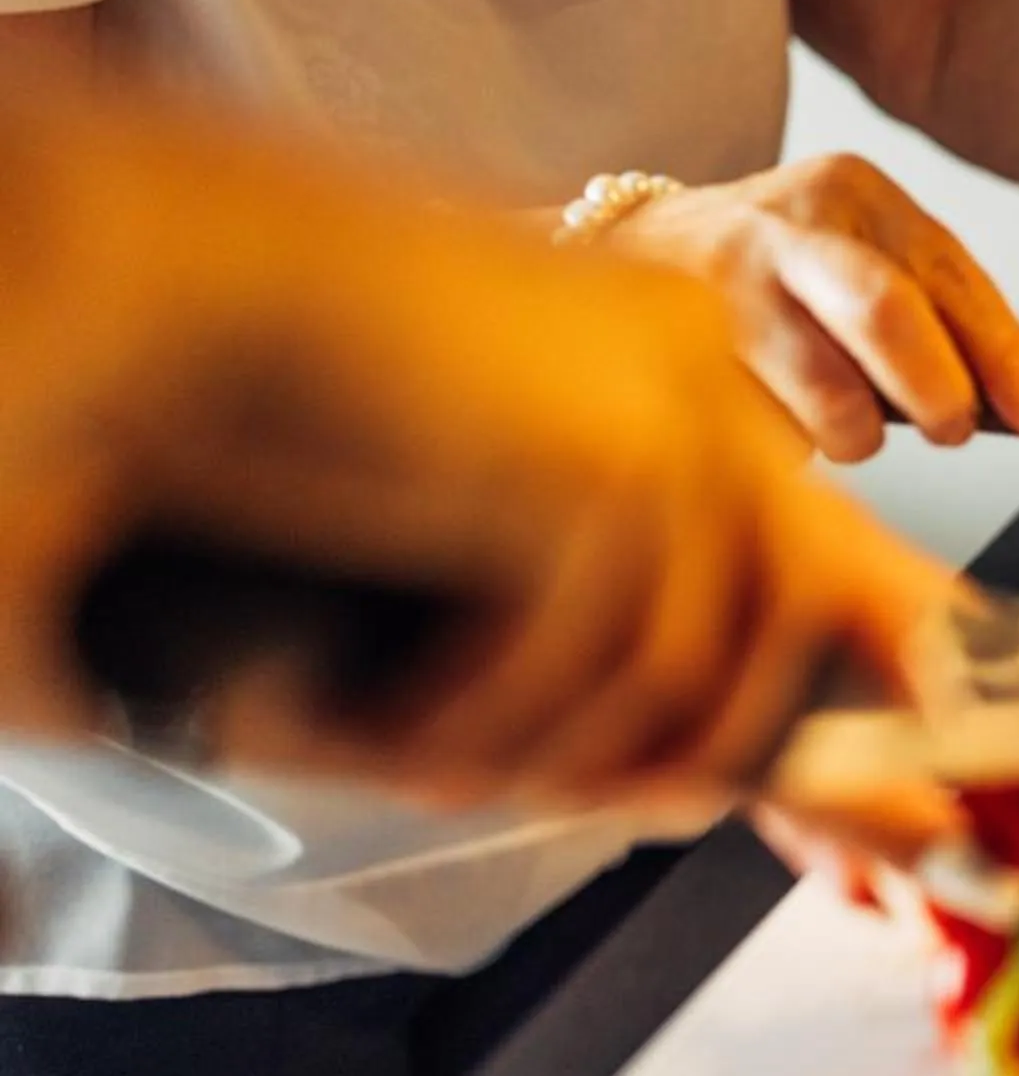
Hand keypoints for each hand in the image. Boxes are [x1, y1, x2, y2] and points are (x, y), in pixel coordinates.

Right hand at [0, 86, 971, 820]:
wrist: (181, 266)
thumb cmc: (283, 355)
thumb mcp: (471, 443)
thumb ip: (564, 543)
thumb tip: (667, 726)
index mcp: (673, 346)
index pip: (779, 546)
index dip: (730, 685)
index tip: (672, 779)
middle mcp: (700, 369)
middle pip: (778, 608)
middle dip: (698, 743)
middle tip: (584, 809)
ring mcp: (671, 414)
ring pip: (680, 659)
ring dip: (565, 744)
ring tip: (446, 773)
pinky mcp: (608, 470)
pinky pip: (594, 659)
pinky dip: (497, 718)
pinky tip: (400, 739)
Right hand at [606, 153, 1018, 460]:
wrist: (628, 253)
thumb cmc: (777, 275)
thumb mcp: (864, 261)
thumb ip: (939, 322)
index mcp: (858, 195)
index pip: (953, 278)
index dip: (1010, 357)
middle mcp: (790, 224)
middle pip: (886, 313)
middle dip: (937, 393)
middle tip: (950, 430)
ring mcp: (723, 282)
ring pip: (826, 394)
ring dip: (853, 435)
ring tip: (839, 420)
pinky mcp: (674, 347)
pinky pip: (766, 430)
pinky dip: (787, 443)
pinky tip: (766, 410)